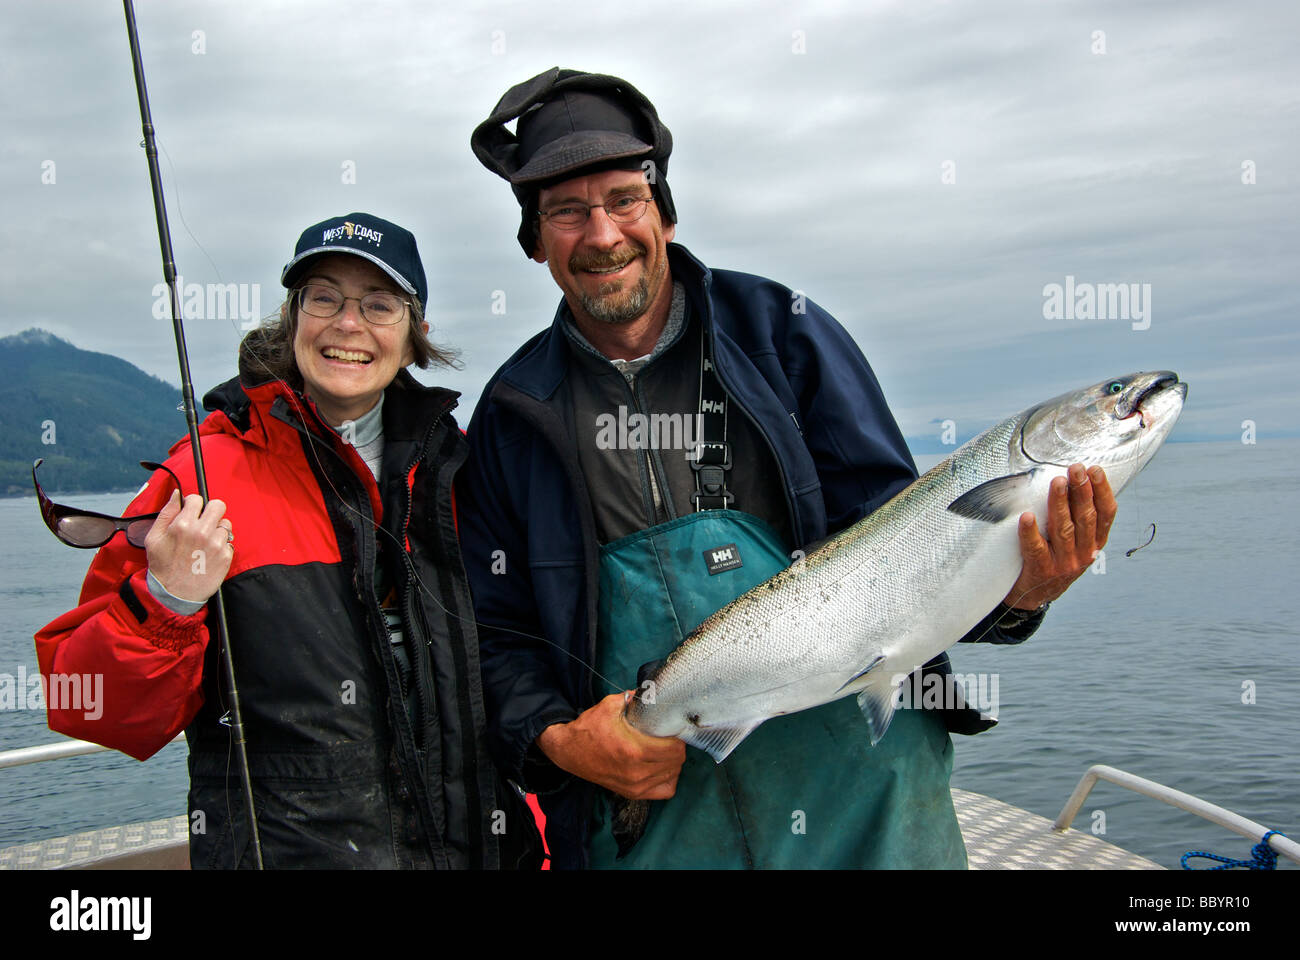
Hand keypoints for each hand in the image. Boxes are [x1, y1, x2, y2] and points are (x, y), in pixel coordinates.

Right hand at [144, 490, 233, 603]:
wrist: (174, 595)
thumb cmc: (162, 566)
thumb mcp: (154, 538)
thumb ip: (166, 513)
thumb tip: (177, 494)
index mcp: (183, 524)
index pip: (197, 499)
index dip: (193, 504)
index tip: (191, 512)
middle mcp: (202, 531)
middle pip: (219, 505)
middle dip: (211, 511)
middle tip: (204, 521)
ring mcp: (216, 544)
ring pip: (225, 524)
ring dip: (217, 530)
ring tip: (204, 542)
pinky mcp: (226, 556)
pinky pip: (229, 541)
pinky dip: (221, 545)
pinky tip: (209, 554)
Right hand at [536, 692, 685, 799]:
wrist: (569, 752)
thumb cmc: (589, 728)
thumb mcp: (610, 706)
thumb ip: (634, 698)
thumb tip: (653, 693)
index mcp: (633, 750)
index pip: (675, 749)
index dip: (678, 737)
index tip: (672, 728)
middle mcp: (636, 772)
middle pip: (676, 762)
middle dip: (677, 748)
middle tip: (670, 737)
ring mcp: (635, 786)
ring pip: (673, 776)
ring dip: (673, 762)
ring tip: (665, 750)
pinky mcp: (632, 794)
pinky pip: (665, 791)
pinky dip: (668, 779)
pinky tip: (662, 767)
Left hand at [1004, 463, 1115, 609]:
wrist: (1033, 595)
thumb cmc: (1052, 558)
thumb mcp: (1073, 542)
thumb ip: (1076, 518)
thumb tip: (1071, 479)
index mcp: (1095, 543)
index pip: (1106, 514)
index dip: (1102, 491)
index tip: (1095, 470)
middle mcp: (1084, 554)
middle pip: (1085, 518)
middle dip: (1081, 491)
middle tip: (1076, 468)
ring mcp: (1063, 563)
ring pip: (1064, 530)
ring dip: (1060, 504)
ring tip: (1057, 482)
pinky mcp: (1041, 570)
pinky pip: (1035, 548)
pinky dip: (1031, 532)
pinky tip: (1027, 516)